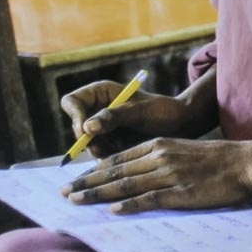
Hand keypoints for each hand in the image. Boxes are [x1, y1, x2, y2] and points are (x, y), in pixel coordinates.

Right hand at [61, 80, 195, 158]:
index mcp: (101, 93)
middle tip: (102, 149)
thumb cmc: (162, 111)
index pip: (72, 102)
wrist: (179, 126)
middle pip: (76, 127)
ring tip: (117, 151)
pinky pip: (97, 154)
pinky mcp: (108, 143)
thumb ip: (114, 116)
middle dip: (87, 140)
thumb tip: (87, 128)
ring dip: (97, 151)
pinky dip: (106, 159)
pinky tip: (121, 157)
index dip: (75, 116)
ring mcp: (101, 128)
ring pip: (85, 144)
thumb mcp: (140, 111)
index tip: (86, 131)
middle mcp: (96, 109)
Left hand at [61, 138, 251, 212]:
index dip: (94, 169)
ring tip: (77, 201)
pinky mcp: (180, 191)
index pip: (119, 157)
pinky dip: (129, 205)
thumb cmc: (216, 158)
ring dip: (98, 194)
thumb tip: (135, 171)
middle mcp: (160, 157)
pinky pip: (149, 199)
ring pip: (126, 185)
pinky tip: (113, 210)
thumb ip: (159, 156)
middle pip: (116, 171)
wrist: (243, 162)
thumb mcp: (183, 148)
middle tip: (64, 193)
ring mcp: (170, 174)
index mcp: (160, 144)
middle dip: (87, 182)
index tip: (76, 179)